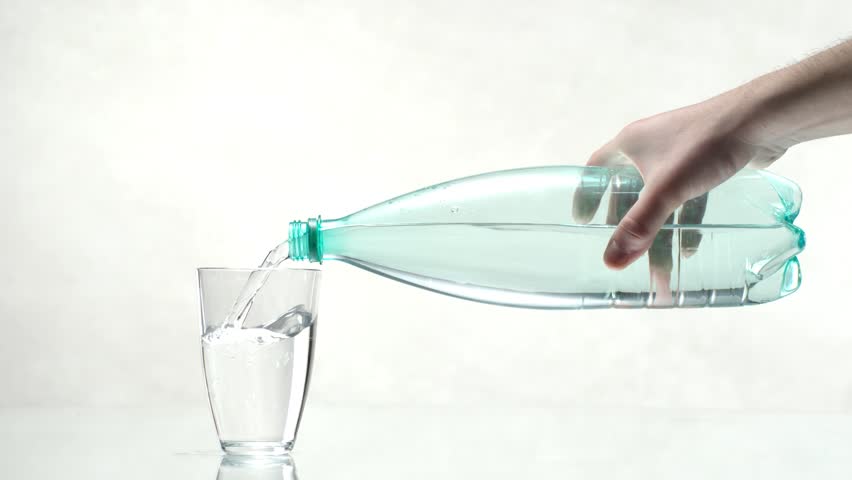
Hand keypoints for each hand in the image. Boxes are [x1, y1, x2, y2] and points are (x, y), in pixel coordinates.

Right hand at [573, 93, 787, 270]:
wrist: (762, 120)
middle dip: (627, 221)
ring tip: (658, 263)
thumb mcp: (666, 189)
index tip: (583, 220)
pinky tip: (690, 247)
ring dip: (658, 228)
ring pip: (660, 196)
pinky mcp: (706, 161)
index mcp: (631, 143)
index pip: (596, 169)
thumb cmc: (707, 144)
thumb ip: (639, 226)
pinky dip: (685, 221)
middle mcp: (651, 144)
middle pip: (628, 188)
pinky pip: (687, 196)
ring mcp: (679, 153)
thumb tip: (611, 261)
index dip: (587, 194)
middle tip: (623, 247)